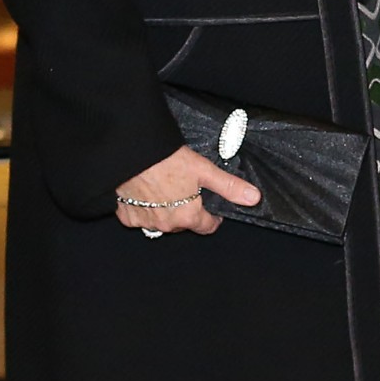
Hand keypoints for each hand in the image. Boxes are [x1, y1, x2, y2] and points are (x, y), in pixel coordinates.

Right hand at [114, 145, 259, 237]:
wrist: (129, 153)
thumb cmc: (166, 159)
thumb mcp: (203, 170)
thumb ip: (228, 186)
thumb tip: (253, 197)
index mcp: (187, 217)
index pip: (206, 227)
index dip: (212, 217)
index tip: (212, 208)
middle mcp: (166, 225)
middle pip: (184, 224)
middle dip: (188, 211)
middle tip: (186, 189)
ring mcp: (145, 222)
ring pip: (162, 222)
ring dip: (166, 211)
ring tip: (165, 189)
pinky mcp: (126, 216)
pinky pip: (139, 218)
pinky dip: (143, 209)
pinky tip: (145, 193)